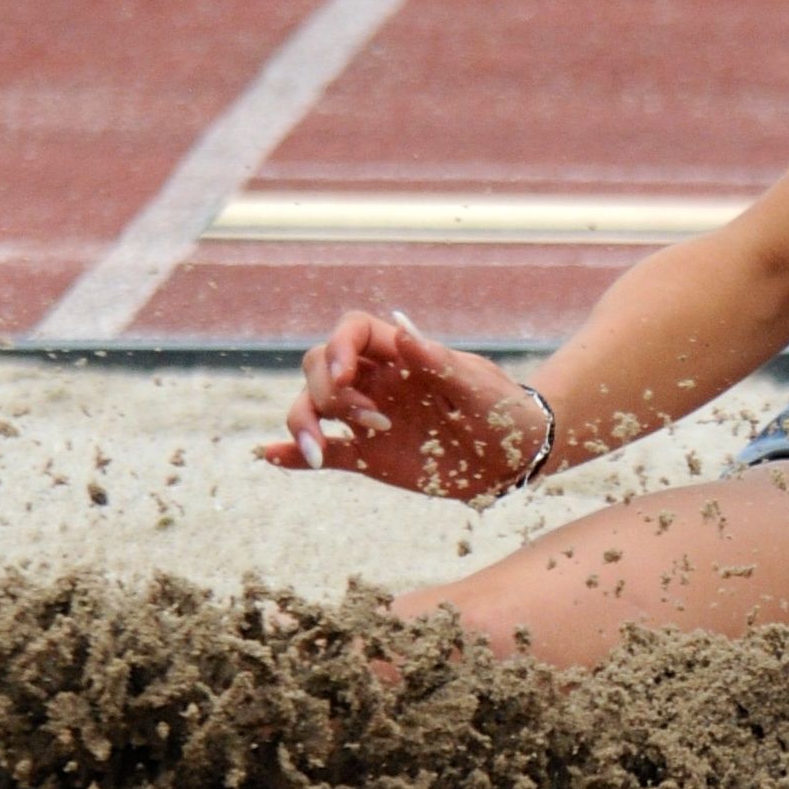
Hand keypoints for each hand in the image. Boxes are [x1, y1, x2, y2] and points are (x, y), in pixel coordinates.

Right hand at [257, 310, 549, 500]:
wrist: (516, 458)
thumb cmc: (503, 413)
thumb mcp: (480, 390)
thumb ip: (441, 363)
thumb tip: (403, 330)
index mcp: (403, 356)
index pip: (353, 332)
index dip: (339, 346)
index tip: (344, 373)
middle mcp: (378, 382)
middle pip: (321, 367)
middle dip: (328, 390)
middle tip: (373, 420)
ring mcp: (369, 419)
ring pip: (312, 407)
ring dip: (305, 422)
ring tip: (319, 451)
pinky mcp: (369, 456)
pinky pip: (325, 452)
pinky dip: (295, 453)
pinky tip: (273, 456)